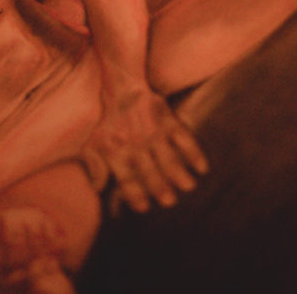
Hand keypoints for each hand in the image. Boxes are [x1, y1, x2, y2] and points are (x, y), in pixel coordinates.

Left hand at [81, 89, 208, 212]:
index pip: (126, 179)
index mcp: (116, 151)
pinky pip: (184, 139)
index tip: (145, 207)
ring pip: (169, 158)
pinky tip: (202, 167)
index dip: (135, 195)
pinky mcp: (168, 120)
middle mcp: (136, 144)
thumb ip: (94, 166)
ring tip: (188, 186)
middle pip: (150, 171)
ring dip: (179, 174)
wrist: (123, 88)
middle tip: (170, 201)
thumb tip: (97, 188)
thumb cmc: (108, 120)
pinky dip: (194, 153)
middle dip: (160, 188)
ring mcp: (153, 132)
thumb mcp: (94, 141)